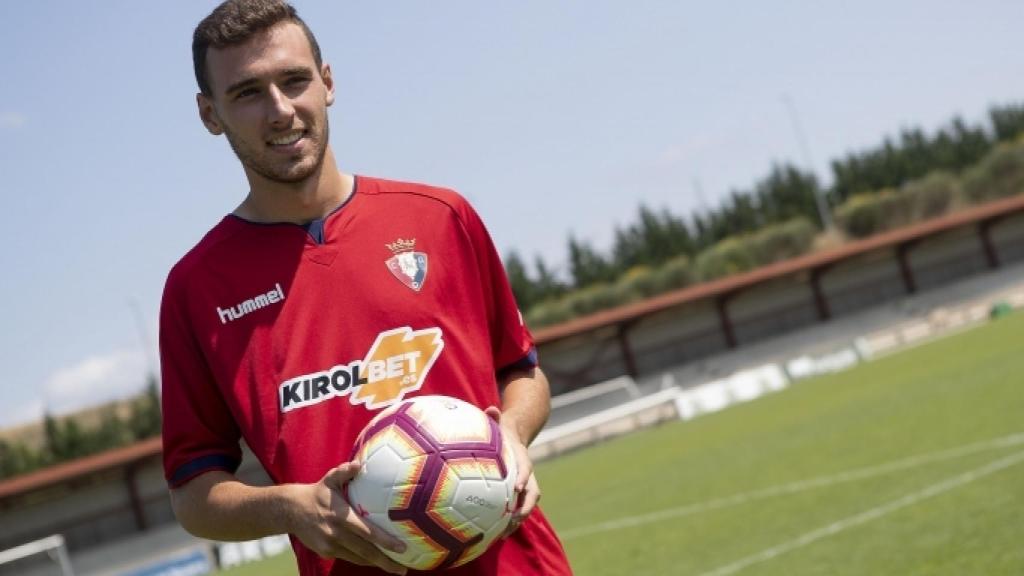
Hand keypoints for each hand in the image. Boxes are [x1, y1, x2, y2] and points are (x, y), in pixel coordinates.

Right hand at [290, 462, 407, 574]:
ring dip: (377, 564)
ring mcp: (331, 545)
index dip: (385, 541)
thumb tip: (359, 463)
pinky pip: (349, 558)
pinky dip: (363, 560)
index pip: (367, 532)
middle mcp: (337, 534)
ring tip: (396, 569)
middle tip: (403, 570)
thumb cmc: (318, 493)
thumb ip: (345, 471)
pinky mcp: (326, 552)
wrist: (291, 510)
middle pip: (366, 551)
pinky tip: (376, 561)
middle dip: (386, 562)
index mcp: (342, 516)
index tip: (402, 548)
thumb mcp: (330, 478)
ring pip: (359, 558)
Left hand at [485, 406, 540, 535]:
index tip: (518, 487)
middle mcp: (526, 474)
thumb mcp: (499, 422)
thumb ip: (495, 416)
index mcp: (521, 458)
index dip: (523, 477)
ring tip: (502, 534)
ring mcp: (524, 486)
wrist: (515, 437)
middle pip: (532, 493)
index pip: (526, 468)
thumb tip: (491, 408)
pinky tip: (493, 534)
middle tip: (513, 519)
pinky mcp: (516, 494)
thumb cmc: (501, 431)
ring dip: (517, 520)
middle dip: (525, 507)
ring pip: (526, 506)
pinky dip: (508, 522)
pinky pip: (516, 510)